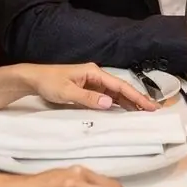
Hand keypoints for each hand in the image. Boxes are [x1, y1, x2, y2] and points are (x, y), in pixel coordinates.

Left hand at [18, 62, 156, 111]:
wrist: (33, 79)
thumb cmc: (49, 82)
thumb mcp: (67, 91)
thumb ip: (88, 98)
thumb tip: (110, 103)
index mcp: (94, 72)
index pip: (119, 85)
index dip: (135, 96)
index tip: (149, 105)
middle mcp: (96, 76)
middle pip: (121, 89)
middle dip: (137, 99)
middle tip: (153, 111)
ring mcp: (92, 83)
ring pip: (115, 94)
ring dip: (129, 103)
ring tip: (143, 113)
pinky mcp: (88, 90)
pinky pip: (107, 97)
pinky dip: (117, 104)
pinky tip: (124, 112)